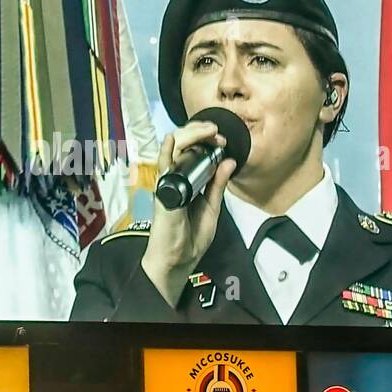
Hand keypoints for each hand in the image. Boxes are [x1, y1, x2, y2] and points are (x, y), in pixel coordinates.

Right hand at [140, 120, 236, 306]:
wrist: (178, 260)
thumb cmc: (190, 238)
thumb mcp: (211, 207)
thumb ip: (218, 185)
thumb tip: (229, 161)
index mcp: (188, 181)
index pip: (194, 151)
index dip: (207, 141)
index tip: (222, 141)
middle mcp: (176, 178)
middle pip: (183, 145)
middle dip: (200, 133)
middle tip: (216, 133)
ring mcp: (168, 183)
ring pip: (173, 150)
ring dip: (190, 136)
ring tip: (207, 132)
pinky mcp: (163, 192)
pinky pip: (162, 168)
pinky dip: (166, 152)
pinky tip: (172, 139)